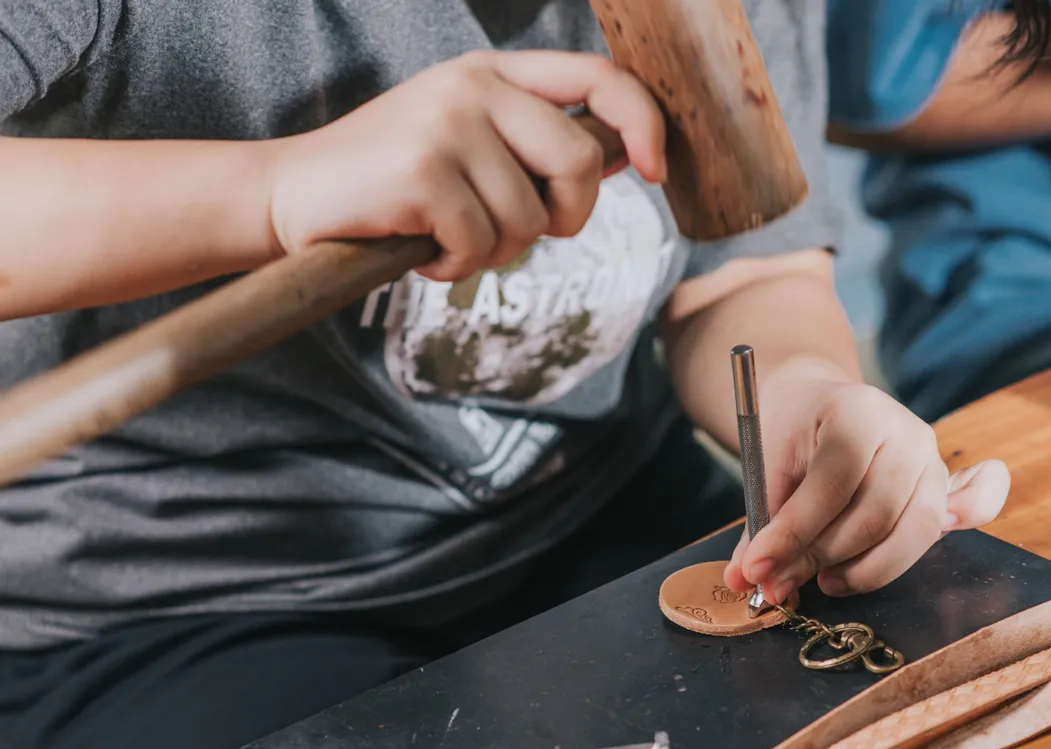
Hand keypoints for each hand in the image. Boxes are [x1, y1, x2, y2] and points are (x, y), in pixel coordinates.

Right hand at [265, 50, 666, 281]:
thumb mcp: (466, 141)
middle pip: (578, 164)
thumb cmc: (389, 183)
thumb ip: (531, 142)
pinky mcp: (423, 169)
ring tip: (446, 237)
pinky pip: (481, 244)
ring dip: (494, 252)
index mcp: (493, 73)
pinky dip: (454, 266)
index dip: (643, 123)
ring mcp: (447, 123)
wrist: (292, 197)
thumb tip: (620, 157)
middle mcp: (474, 86)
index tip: (653, 171)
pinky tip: (420, 249)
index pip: (598, 77)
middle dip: (562, 219)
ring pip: (529, 218)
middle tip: (514, 233)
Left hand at [722, 364, 1010, 603]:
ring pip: (917, 528)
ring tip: (825, 580)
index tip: (758, 568)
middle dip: (824, 556)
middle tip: (783, 581)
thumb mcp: (766, 467)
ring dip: (868, 569)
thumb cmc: (793, 435)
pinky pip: (976, 509)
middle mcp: (907, 432)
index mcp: (858, 411)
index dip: (795, 530)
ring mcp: (934, 459)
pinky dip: (949, 533)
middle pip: (877, 512)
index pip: (834, 481)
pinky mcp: (948, 484)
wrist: (820, 405)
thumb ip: (761, 524)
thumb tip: (747, 580)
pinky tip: (896, 556)